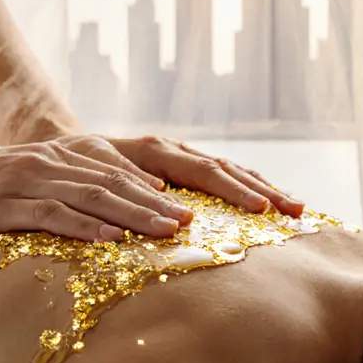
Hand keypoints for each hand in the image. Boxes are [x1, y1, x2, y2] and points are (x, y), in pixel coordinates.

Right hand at [0, 142, 193, 244]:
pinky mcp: (1, 203)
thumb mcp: (13, 192)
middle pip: (115, 182)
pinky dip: (87, 225)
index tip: (190, 209)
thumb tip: (92, 226)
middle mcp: (45, 162)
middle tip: (194, 221)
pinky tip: (114, 238)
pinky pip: (52, 214)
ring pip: (93, 194)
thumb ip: (51, 200)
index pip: (116, 173)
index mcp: (53, 158)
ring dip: (136, 213)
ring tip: (169, 229)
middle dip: (158, 202)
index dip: (155, 190)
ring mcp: (24, 180)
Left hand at [95, 135, 303, 217]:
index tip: (261, 208)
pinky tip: (270, 205)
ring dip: (263, 189)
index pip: (204, 170)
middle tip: (295, 211)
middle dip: (263, 190)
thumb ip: (124, 181)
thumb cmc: (78, 170)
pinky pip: (221, 177)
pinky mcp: (183, 169)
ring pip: (230, 170)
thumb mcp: (96, 172)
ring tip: (296, 208)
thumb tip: (159, 197)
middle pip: (227, 169)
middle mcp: (174, 151)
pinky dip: (247, 188)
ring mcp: (182, 159)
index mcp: (157, 151)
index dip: (234, 190)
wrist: (65, 153)